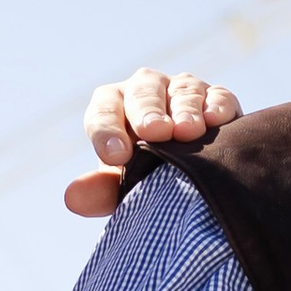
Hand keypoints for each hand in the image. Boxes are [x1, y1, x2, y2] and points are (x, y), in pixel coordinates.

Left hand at [64, 67, 242, 218]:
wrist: (195, 174)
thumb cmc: (147, 175)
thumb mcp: (124, 186)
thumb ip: (101, 190)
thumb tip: (73, 198)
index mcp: (115, 107)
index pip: (103, 111)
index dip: (107, 131)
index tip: (116, 157)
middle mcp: (147, 92)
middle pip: (143, 92)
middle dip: (148, 111)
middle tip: (154, 132)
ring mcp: (183, 91)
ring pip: (182, 91)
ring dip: (185, 110)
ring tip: (188, 132)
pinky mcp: (218, 99)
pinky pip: (218, 96)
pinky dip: (217, 106)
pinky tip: (215, 121)